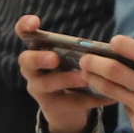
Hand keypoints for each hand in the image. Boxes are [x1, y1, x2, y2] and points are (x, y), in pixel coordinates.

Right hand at [13, 15, 105, 132]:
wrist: (66, 109)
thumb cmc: (69, 72)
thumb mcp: (71, 58)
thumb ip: (80, 50)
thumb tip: (107, 46)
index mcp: (36, 49)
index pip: (23, 33)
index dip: (25, 26)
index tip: (36, 23)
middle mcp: (32, 69)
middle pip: (26, 61)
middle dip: (39, 58)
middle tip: (55, 58)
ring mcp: (39, 89)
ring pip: (46, 84)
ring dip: (66, 80)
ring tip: (85, 78)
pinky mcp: (52, 106)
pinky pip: (71, 102)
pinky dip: (92, 99)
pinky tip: (110, 97)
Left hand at [77, 34, 133, 132]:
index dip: (124, 44)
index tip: (113, 41)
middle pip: (116, 70)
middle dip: (95, 61)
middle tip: (84, 58)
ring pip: (111, 89)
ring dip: (94, 79)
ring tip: (86, 73)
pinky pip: (125, 107)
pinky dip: (121, 100)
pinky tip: (117, 97)